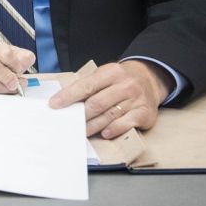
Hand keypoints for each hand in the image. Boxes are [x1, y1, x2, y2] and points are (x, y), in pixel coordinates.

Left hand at [49, 60, 171, 137]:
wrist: (150, 79)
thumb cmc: (120, 80)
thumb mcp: (105, 75)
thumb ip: (88, 85)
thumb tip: (65, 99)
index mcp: (111, 72)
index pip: (86, 86)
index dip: (68, 96)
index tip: (55, 104)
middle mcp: (125, 85)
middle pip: (97, 103)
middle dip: (81, 114)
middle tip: (69, 122)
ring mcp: (136, 99)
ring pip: (109, 115)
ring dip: (93, 126)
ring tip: (82, 131)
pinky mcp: (144, 113)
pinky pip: (126, 124)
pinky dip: (113, 130)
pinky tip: (104, 133)